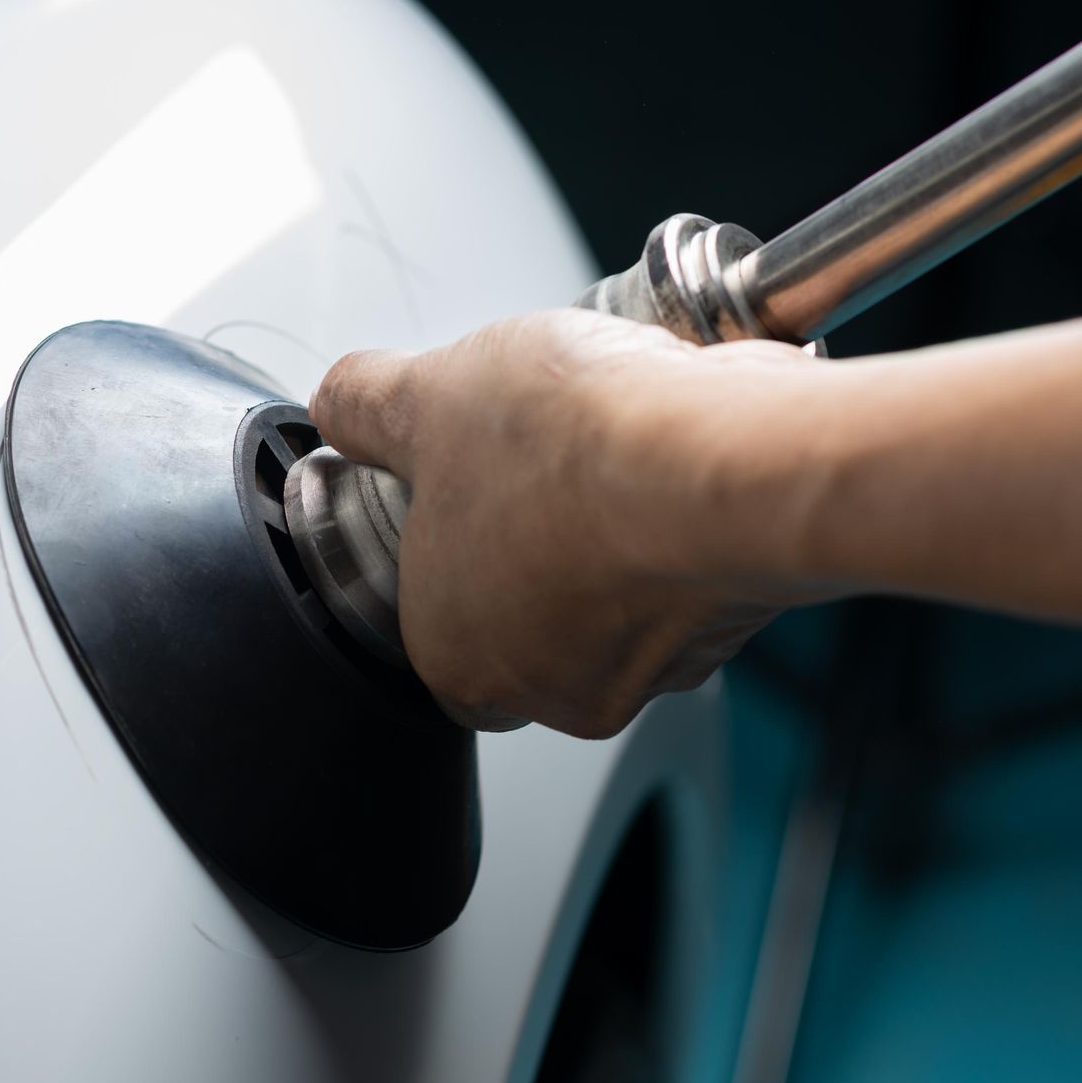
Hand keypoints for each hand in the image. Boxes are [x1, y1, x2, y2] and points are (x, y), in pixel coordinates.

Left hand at [310, 308, 831, 737]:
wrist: (726, 455)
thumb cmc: (575, 452)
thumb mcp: (426, 396)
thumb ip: (365, 403)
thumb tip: (342, 400)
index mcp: (457, 656)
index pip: (431, 622)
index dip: (441, 543)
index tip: (454, 481)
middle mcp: (556, 686)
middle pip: (528, 604)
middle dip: (534, 525)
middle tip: (537, 449)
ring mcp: (657, 662)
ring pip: (621, 586)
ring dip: (613, 512)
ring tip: (612, 431)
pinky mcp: (739, 619)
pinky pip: (695, 560)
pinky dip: (684, 505)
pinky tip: (676, 444)